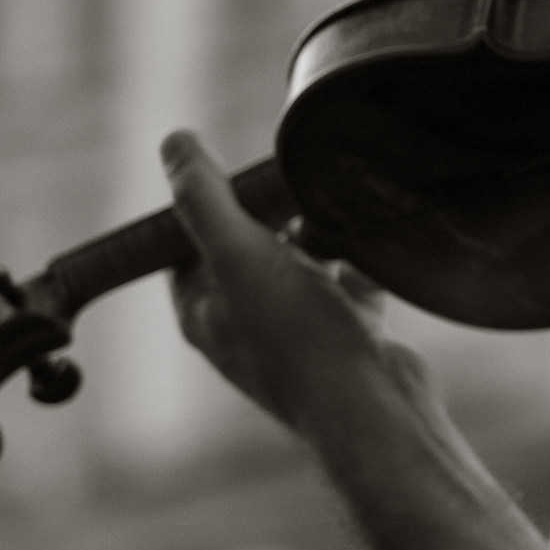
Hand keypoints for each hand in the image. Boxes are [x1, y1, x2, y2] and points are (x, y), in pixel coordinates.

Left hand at [162, 130, 412, 438]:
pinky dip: (364, 256)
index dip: (210, 203)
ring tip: (340, 206)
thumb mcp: (242, 257)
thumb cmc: (300, 341)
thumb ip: (206, 200)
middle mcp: (246, 322)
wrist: (375, 406)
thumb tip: (173, 143)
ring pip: (305, 258)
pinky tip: (376, 242)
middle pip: (252, 245)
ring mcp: (300, 328)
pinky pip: (353, 277)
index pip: (189, 244)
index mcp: (206, 312)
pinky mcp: (348, 331)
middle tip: (297, 179)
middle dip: (276, 210)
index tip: (240, 172)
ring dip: (323, 229)